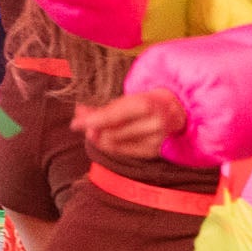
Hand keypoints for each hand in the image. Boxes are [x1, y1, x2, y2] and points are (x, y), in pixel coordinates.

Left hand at [76, 85, 193, 163]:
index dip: (92, 121)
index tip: (75, 123)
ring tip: (91, 130)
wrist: (177, 110)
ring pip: (115, 146)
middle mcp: (153, 124)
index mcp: (146, 105)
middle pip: (112, 134)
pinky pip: (123, 152)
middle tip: (81, 124)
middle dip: (92, 131)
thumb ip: (103, 108)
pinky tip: (105, 138)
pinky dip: (110, 146)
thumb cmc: (146, 101)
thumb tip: (78, 115)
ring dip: (98, 139)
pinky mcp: (154, 152)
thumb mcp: (127, 98)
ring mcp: (155, 140)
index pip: (113, 117)